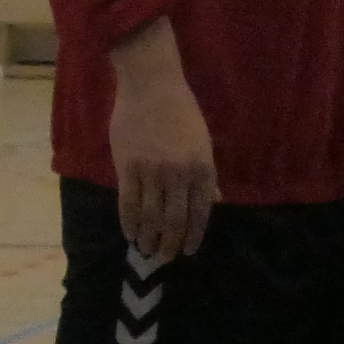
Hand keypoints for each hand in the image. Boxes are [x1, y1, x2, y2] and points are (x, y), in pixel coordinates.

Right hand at [109, 60, 219, 259]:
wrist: (152, 86)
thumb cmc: (182, 112)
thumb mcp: (204, 143)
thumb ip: (207, 176)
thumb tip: (216, 201)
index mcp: (202, 167)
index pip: (200, 212)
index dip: (194, 235)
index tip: (189, 250)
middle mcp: (179, 173)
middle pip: (174, 219)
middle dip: (171, 243)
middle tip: (165, 257)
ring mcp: (152, 171)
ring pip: (150, 216)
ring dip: (148, 238)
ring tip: (146, 250)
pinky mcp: (128, 167)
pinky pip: (127, 203)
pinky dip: (129, 223)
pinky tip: (129, 234)